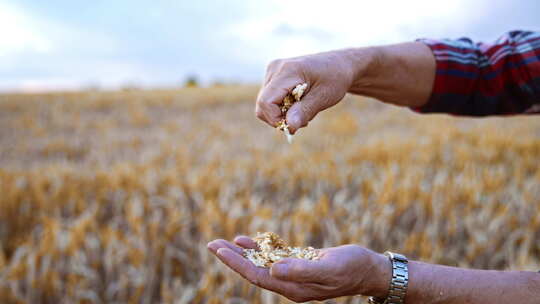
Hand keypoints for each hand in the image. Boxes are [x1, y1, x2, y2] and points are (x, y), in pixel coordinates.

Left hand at [207, 236, 389, 302]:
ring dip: (242, 253)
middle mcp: (290, 283)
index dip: (236, 263)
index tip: (218, 249)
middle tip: (211, 243)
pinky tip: (248, 241)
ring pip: (261, 264)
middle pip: (254, 271)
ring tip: (223, 242)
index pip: (257, 276)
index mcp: (293, 288)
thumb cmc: (352, 268)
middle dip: (232, 258)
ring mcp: (294, 275)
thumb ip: (301, 270)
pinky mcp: (299, 265)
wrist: (368, 269)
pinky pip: (273, 257)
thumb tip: (273, 269)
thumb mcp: (328, 268)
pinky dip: (260, 248)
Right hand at [255, 49, 367, 133]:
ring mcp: (272, 71)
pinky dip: (283, 108)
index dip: (275, 119)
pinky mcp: (274, 76)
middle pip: (262, 104)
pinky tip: (299, 104)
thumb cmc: (336, 78)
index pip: (266, 101)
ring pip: (265, 104)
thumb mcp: (324, 96)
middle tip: (303, 120)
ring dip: (283, 114)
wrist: (340, 64)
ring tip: (304, 110)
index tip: (295, 126)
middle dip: (280, 118)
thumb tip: (289, 126)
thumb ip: (305, 110)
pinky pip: (270, 100)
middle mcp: (275, 69)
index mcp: (288, 71)